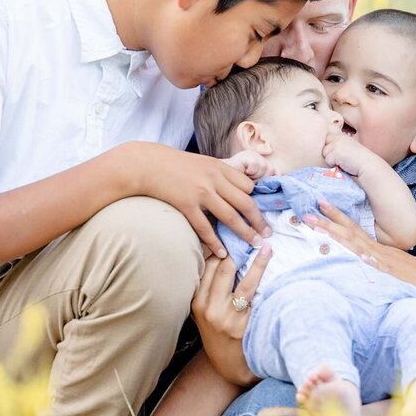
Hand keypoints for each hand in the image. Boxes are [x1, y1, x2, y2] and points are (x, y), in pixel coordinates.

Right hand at [123, 142, 269, 258]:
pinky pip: (205, 227)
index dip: (256, 200)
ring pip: (230, 216)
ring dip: (245, 232)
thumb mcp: (203, 162)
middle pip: (245, 202)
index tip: (261, 213)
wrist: (147, 164)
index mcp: (220, 168)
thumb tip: (236, 186)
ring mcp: (201, 193)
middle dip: (259, 220)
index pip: (248, 186)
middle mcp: (214, 179)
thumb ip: (219, 173)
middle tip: (268, 233)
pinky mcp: (186, 205)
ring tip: (254, 243)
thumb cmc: (174, 164)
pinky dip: (215, 242)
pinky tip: (222, 253)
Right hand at [191, 246, 271, 385]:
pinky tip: (272, 270)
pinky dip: (264, 281)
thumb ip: (211, 290)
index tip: (231, 232)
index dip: (219, 247)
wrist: (230, 367)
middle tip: (251, 234)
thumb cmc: (220, 335)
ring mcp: (227, 317)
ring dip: (257, 262)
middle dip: (237, 249)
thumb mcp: (207, 313)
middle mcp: (209, 308)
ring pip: (242, 281)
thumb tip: (222, 256)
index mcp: (197, 303)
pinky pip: (256, 297)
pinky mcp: (243, 325)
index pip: (206, 267)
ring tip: (266, 247)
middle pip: (222, 270)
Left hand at [304, 200, 415, 283]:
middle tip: (306, 211)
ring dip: (333, 232)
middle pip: (350, 234)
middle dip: (328, 222)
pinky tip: (345, 249)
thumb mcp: (396, 275)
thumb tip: (363, 268)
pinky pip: (371, 263)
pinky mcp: (390, 274)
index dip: (337, 221)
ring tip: (313, 222)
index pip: (355, 233)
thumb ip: (380, 271)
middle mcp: (380, 254)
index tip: (320, 210)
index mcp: (380, 253)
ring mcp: (385, 263)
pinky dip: (359, 256)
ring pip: (355, 244)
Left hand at [321, 133, 381, 176]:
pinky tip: (344, 164)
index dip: (330, 148)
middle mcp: (339, 138)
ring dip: (332, 160)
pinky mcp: (336, 152)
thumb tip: (324, 150)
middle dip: (329, 154)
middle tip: (341, 159)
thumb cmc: (358, 160)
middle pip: (324, 147)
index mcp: (342, 136)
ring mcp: (337, 144)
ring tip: (343, 162)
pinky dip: (334, 165)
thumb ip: (338, 146)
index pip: (327, 139)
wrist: (368, 165)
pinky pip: (328, 160)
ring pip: (325, 154)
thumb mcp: (348, 148)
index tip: (338, 154)